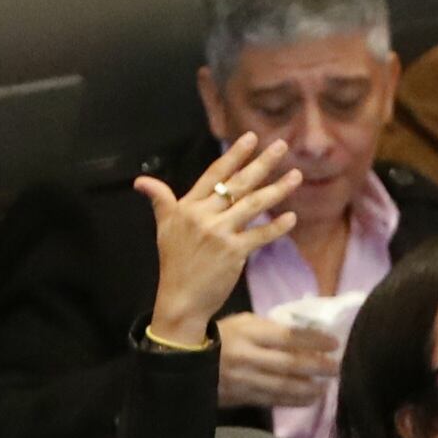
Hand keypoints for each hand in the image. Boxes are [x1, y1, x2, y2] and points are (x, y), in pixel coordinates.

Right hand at [136, 133, 303, 346]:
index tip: (251, 138)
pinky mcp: (233, 253)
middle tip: (282, 146)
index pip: (214, 174)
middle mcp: (204, 215)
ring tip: (296, 176)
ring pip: (253, 205)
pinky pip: (260, 235)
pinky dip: (276, 227)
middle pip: (238, 184)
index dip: (234, 156)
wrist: (180, 299)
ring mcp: (219, 233)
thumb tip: (141, 182)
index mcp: (188, 206)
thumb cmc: (174, 264)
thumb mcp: (163, 228)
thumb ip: (160, 200)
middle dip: (261, 163)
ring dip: (277, 189)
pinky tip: (291, 217)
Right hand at [212, 310, 343, 411]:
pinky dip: (292, 401)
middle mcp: (247, 356)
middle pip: (289, 363)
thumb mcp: (242, 323)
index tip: (333, 344)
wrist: (184, 358)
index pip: (288, 336)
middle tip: (336, 369)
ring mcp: (243, 379)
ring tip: (324, 388)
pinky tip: (308, 400)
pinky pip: (270, 400)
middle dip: (316, 367)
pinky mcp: (239, 396)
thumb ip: (269, 330)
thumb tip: (302, 339)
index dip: (313, 341)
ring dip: (307, 388)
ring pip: (282, 386)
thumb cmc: (220, 336)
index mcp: (248, 332)